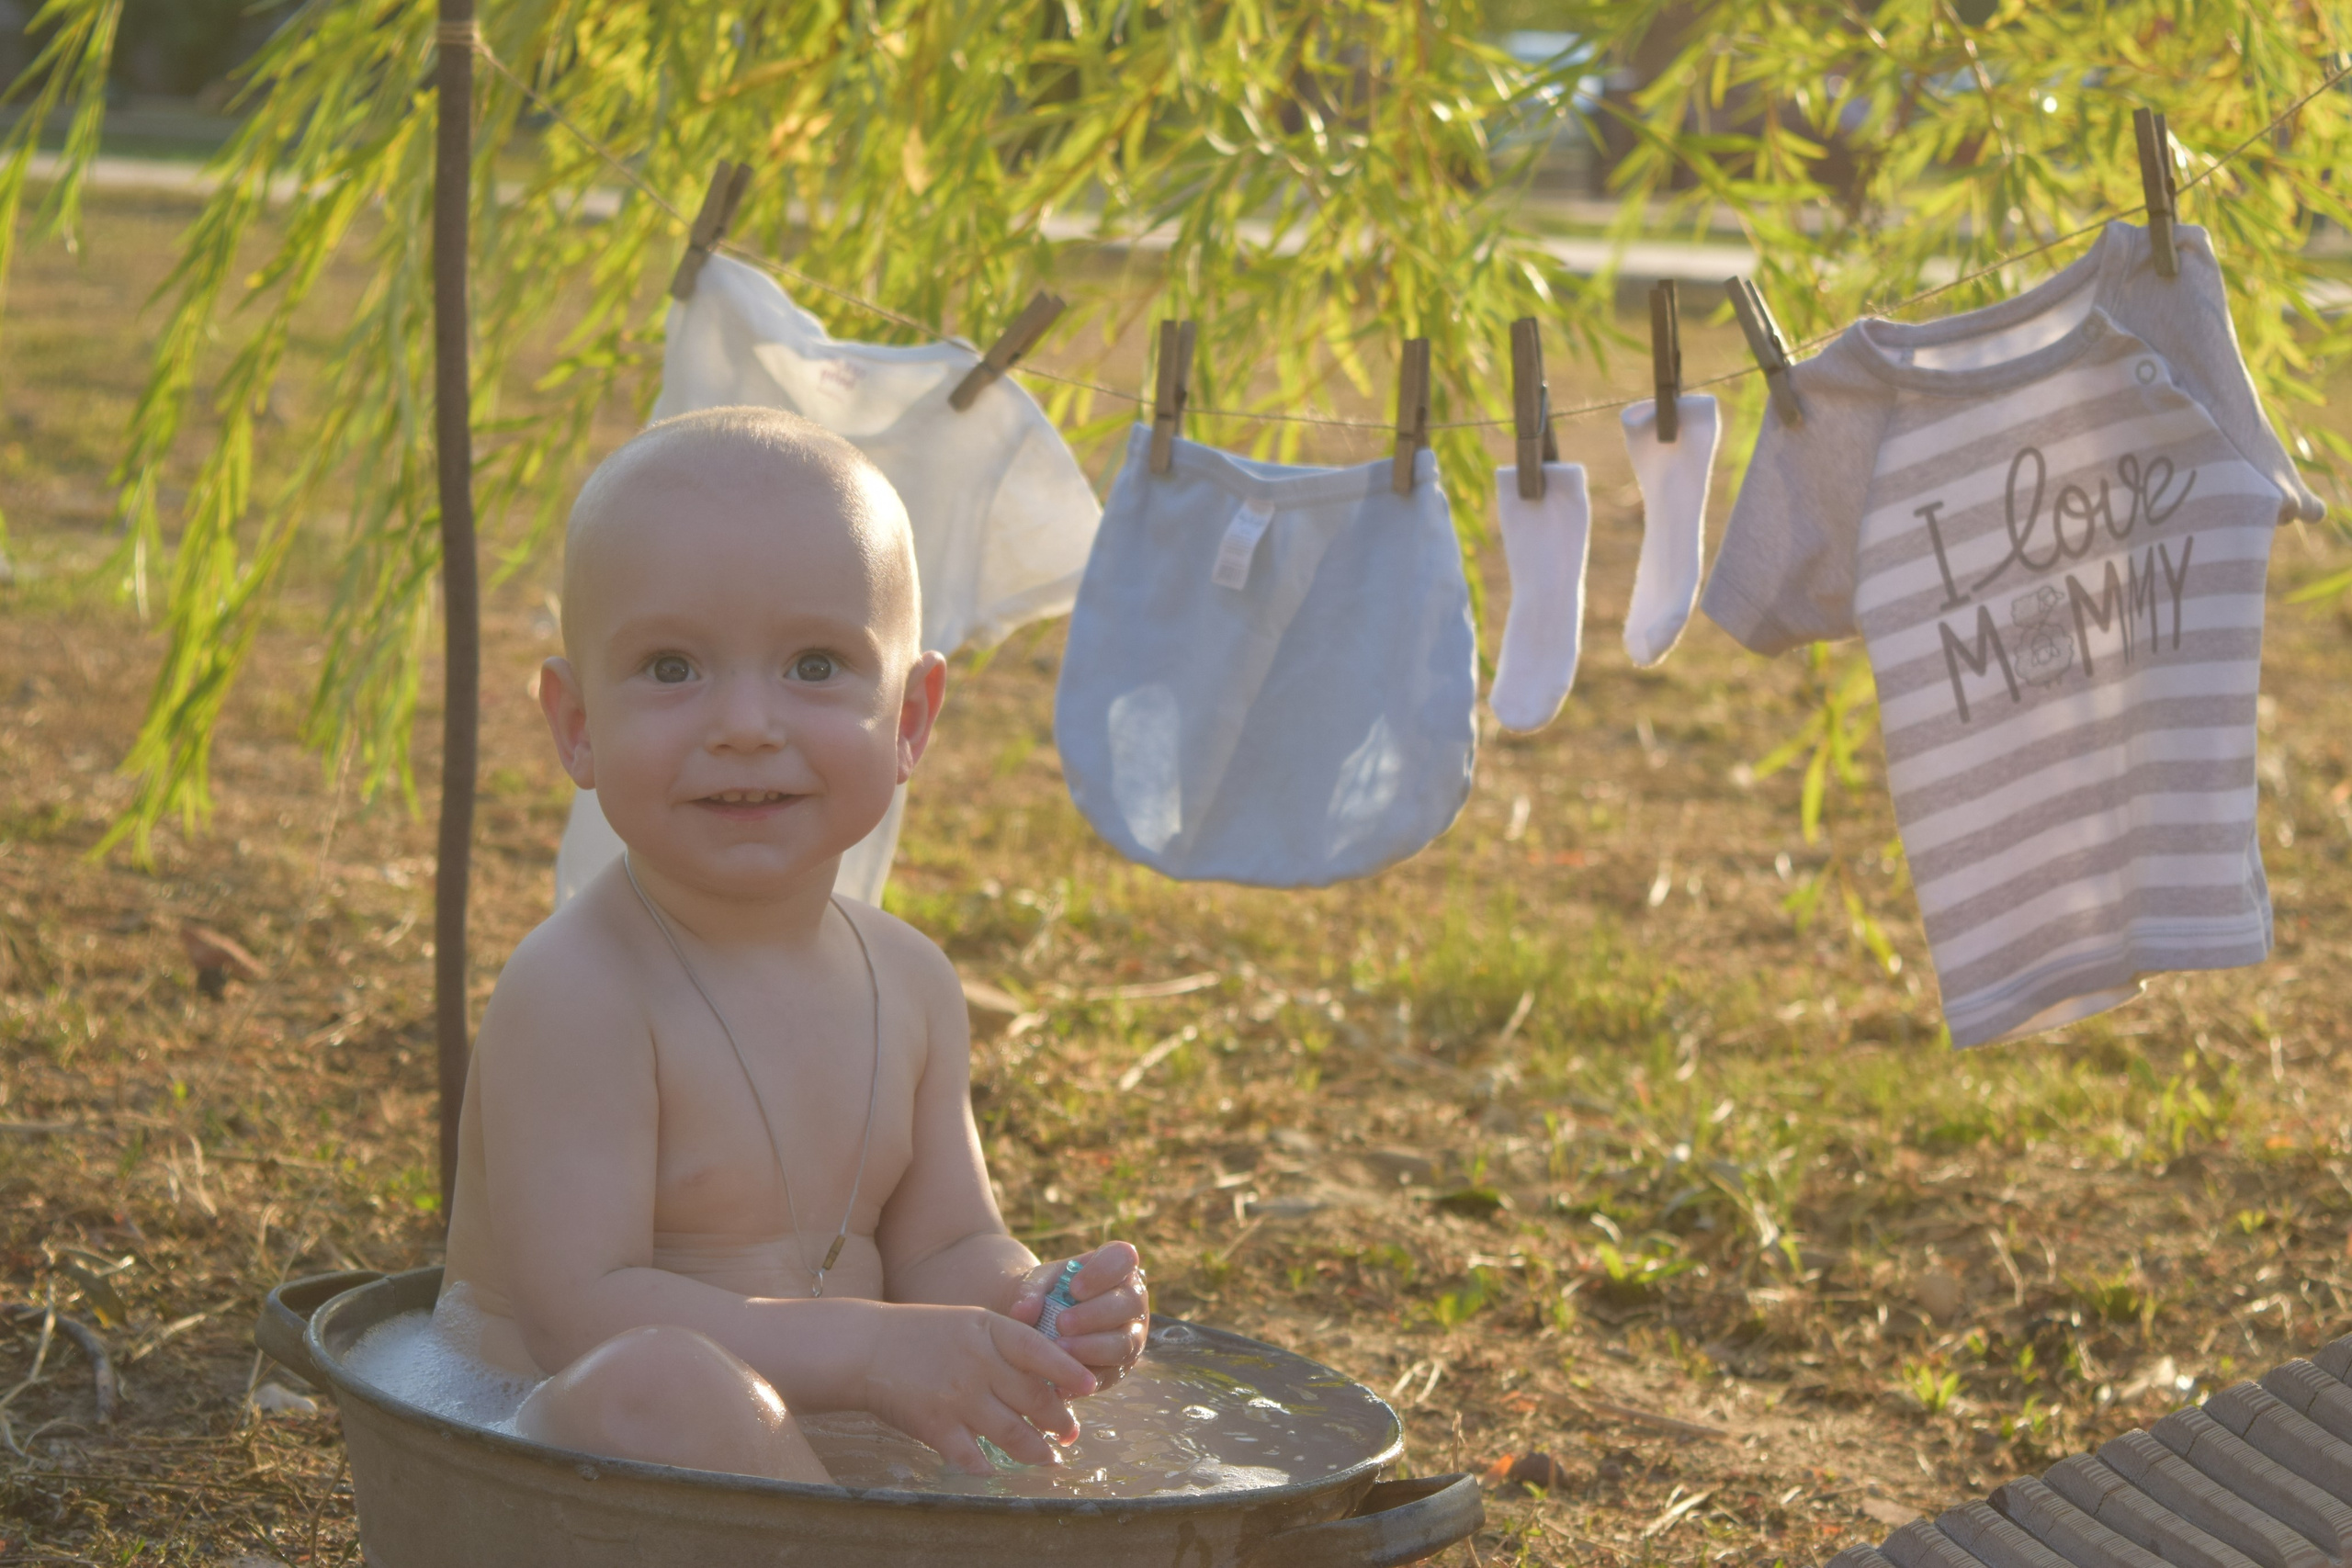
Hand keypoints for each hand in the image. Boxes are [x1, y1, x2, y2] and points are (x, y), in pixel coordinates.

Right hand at [862, 1303, 1095, 1473]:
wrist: (865, 1347)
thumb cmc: (923, 1334)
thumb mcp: (969, 1322)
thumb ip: (1006, 1343)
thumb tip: (1048, 1375)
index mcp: (988, 1330)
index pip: (1041, 1351)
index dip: (1070, 1371)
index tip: (1090, 1387)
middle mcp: (978, 1363)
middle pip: (1034, 1397)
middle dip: (1060, 1420)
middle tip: (1071, 1432)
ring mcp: (957, 1397)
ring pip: (1012, 1432)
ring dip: (1036, 1450)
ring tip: (1049, 1458)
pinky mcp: (935, 1425)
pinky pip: (971, 1456)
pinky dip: (986, 1467)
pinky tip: (995, 1470)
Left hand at [1010, 1241, 1148, 1391]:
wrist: (1037, 1323)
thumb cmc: (1043, 1295)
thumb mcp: (1034, 1285)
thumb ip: (1028, 1293)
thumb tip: (1023, 1312)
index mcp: (1116, 1266)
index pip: (1123, 1258)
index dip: (1103, 1272)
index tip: (1074, 1288)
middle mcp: (1132, 1299)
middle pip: (1130, 1303)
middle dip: (1095, 1315)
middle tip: (1062, 1324)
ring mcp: (1131, 1334)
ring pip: (1125, 1343)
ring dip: (1092, 1348)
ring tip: (1059, 1349)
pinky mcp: (1120, 1367)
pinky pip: (1110, 1375)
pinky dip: (1084, 1378)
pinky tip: (1059, 1381)